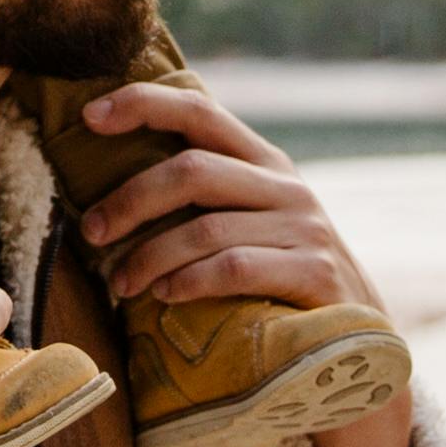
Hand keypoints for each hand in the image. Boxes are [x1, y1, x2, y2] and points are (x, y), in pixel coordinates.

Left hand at [70, 84, 380, 317]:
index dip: (143, 105)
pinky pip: (234, 268)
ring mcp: (303, 228)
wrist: (356, 341)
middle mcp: (286, 185)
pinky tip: (165, 297)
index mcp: (263, 162)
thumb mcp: (250, 224)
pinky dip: (189, 281)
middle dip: (130, 199)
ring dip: (148, 256)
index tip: (89, 117)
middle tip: (91, 232)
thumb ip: (204, 200)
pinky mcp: (313, 272)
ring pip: (205, 227)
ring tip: (120, 284)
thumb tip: (110, 195)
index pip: (199, 110)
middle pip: (192, 170)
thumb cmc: (279, 281)